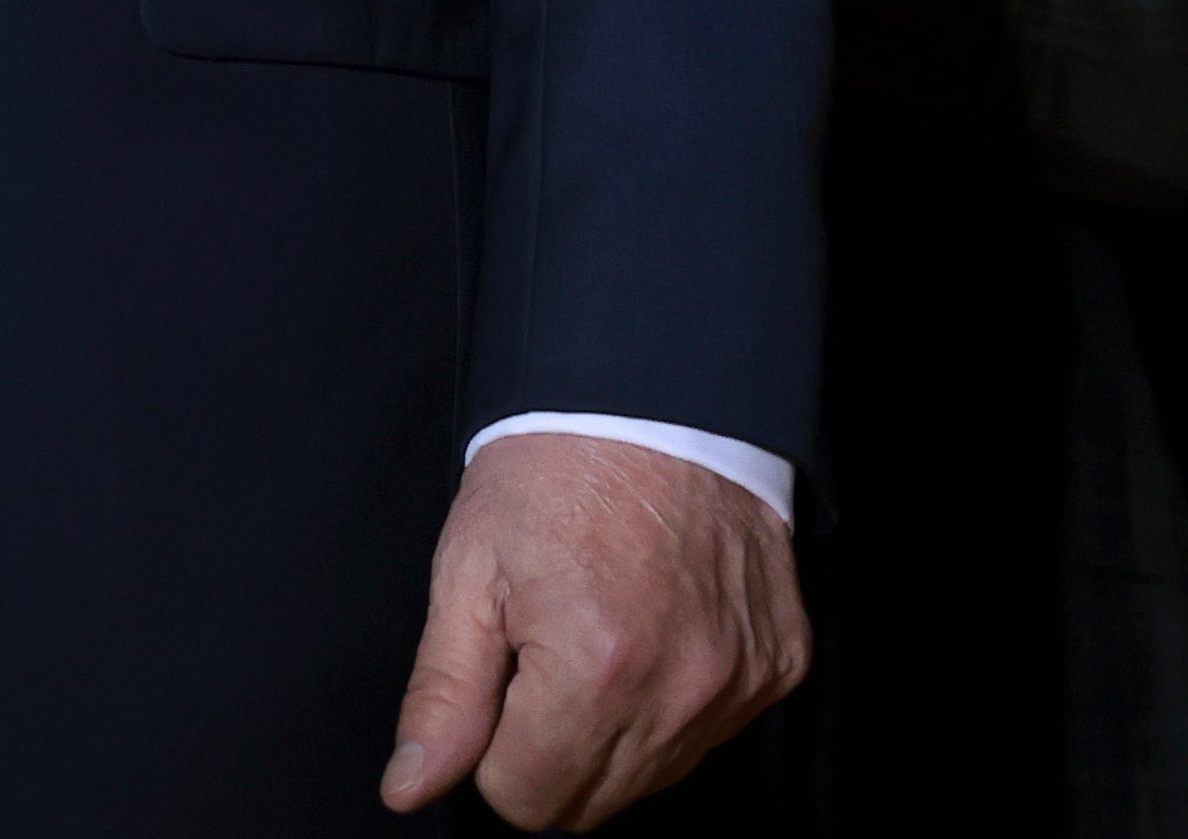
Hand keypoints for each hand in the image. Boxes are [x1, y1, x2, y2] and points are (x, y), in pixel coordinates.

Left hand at [382, 432, 804, 826]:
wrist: (658, 391)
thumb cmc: (553, 469)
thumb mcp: (468, 570)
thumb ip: (444, 695)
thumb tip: (409, 789)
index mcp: (593, 669)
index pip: (525, 798)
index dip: (495, 748)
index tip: (502, 679)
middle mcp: (680, 689)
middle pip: (592, 803)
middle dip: (552, 749)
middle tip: (545, 654)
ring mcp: (739, 680)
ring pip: (655, 776)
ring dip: (616, 731)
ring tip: (603, 632)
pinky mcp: (778, 664)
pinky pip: (716, 732)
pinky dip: (680, 700)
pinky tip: (658, 627)